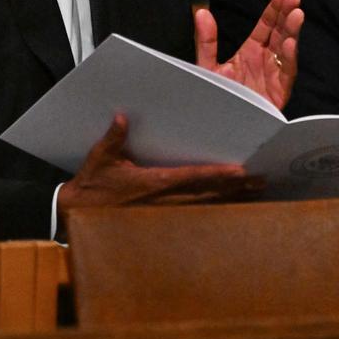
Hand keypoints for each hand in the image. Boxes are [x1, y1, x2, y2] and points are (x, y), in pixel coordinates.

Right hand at [57, 114, 257, 225]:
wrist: (76, 217)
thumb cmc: (91, 186)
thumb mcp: (99, 159)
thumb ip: (113, 139)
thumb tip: (122, 118)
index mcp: (154, 183)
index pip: (193, 177)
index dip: (218, 175)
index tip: (240, 171)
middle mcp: (165, 201)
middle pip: (208, 194)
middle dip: (236, 188)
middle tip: (262, 181)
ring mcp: (166, 214)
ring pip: (206, 207)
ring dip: (232, 200)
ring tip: (256, 192)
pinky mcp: (163, 221)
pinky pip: (196, 215)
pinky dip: (216, 210)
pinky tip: (232, 207)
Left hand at [195, 0, 302, 109]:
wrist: (219, 127)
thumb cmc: (217, 97)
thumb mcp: (208, 66)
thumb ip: (207, 40)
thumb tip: (201, 11)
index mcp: (251, 52)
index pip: (266, 25)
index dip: (275, 8)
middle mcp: (266, 61)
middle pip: (280, 32)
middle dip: (287, 14)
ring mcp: (274, 75)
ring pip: (287, 49)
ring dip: (292, 31)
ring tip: (296, 14)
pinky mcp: (278, 92)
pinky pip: (286, 73)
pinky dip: (289, 58)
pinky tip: (291, 43)